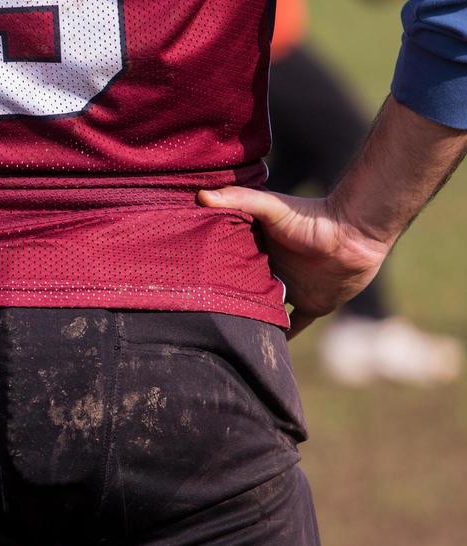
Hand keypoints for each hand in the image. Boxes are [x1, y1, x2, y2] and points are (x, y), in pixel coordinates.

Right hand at [198, 187, 391, 336]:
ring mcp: (291, 289)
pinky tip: (269, 350)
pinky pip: (294, 324)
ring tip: (228, 338)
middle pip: (244, 291)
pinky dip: (284, 336)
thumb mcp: (270, 207)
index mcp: (257, 251)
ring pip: (266, 310)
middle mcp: (271, 271)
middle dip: (228, 303)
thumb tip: (201, 196)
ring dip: (253, 321)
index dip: (211, 277)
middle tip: (202, 319)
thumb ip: (239, 200)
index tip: (190, 288)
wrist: (355, 232)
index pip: (228, 267)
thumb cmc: (312, 216)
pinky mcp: (313, 304)